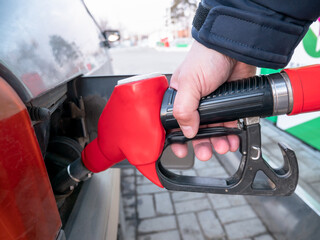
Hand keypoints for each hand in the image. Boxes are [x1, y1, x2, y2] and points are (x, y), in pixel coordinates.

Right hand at [170, 41, 255, 160]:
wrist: (235, 47)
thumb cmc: (207, 57)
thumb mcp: (189, 83)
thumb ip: (184, 109)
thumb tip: (187, 132)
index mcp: (181, 96)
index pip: (175, 122)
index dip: (176, 138)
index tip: (181, 150)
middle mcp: (196, 102)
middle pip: (196, 130)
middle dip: (201, 144)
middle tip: (205, 153)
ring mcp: (215, 103)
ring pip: (215, 129)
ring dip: (218, 141)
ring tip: (223, 147)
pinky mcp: (231, 103)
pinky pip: (231, 124)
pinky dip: (233, 134)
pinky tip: (234, 138)